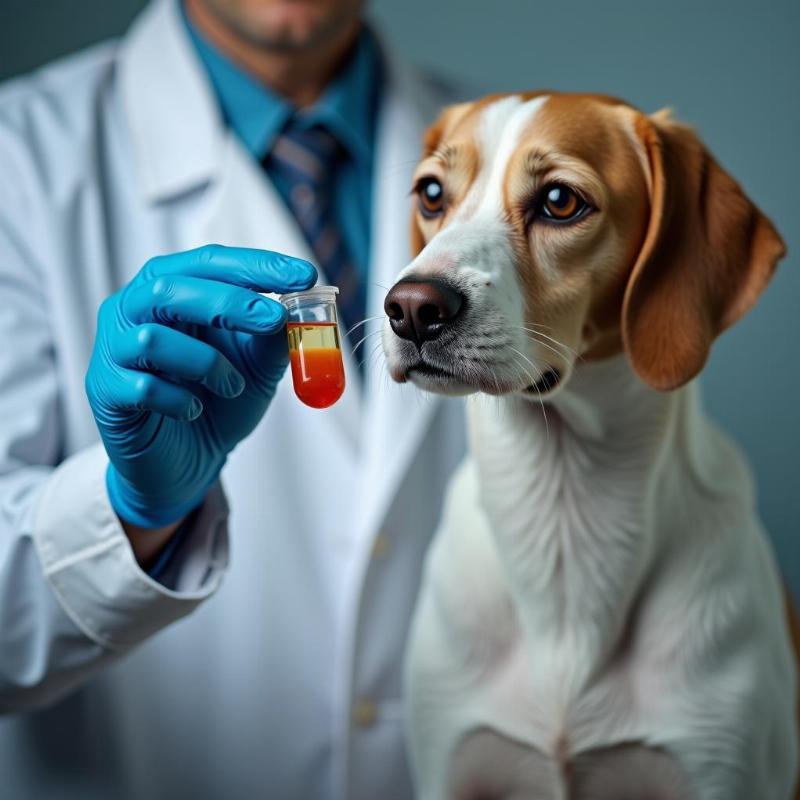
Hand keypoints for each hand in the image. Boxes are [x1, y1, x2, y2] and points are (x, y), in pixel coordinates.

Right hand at [85, 244, 315, 528]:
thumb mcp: (258, 367)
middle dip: (230, 302)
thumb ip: (272, 339)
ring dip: (207, 363)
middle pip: (169, 287)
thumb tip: (296, 312)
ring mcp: (114, 349)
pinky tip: (195, 410)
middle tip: (275, 320)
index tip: (304, 275)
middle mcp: (134, 309)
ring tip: (232, 387)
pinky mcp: (106, 391)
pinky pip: (142, 387)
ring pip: (152, 338)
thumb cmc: (220, 401)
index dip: (257, 266)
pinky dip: (180, 400)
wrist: (188, 461)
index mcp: (171, 289)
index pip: (210, 261)